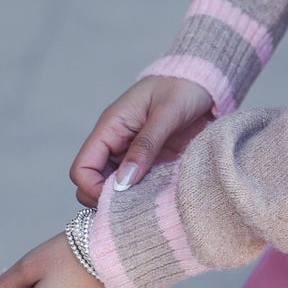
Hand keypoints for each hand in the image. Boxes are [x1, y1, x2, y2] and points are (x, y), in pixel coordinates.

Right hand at [70, 75, 215, 205]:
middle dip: (107, 199)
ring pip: (116, 187)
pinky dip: (144, 194)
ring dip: (127, 199)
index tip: (117, 200)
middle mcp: (116, 143)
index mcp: (110, 128)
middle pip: (93, 183)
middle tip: (134, 208)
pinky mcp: (152, 160)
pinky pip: (139, 184)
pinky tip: (160, 197)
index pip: (82, 168)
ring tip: (150, 205)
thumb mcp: (166, 113)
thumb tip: (123, 182)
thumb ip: (145, 145)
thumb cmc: (183, 87)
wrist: (206, 80)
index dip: (91, 188)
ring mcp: (133, 153)